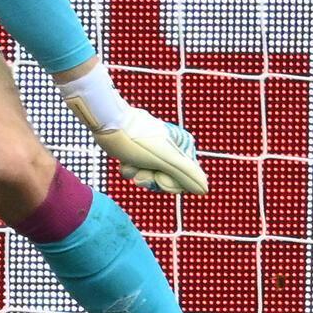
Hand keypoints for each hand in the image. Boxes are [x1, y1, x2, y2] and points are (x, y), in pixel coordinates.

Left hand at [72, 102, 210, 193]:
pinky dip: (129, 168)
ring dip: (137, 173)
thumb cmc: (136, 140)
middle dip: (150, 178)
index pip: (183, 182)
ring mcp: (154, 150)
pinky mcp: (139, 151)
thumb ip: (186, 175)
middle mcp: (172, 148)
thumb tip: (205, 190)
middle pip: (166, 180)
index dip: (168, 184)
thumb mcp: (165, 160)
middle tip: (140, 170)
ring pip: (149, 177)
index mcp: (183, 147)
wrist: (108, 122)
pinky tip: (123, 159)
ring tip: (130, 162)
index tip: (157, 175)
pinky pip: (137, 170)